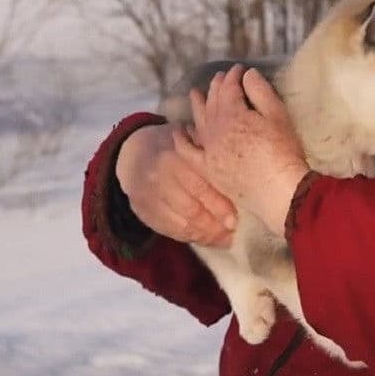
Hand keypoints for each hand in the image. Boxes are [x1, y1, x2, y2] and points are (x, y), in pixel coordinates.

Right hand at [114, 122, 236, 247]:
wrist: (133, 154)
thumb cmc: (174, 145)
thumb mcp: (190, 136)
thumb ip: (209, 150)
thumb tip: (240, 171)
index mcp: (175, 157)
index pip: (201, 186)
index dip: (219, 205)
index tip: (235, 219)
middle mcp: (159, 178)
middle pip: (192, 209)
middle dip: (215, 225)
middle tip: (232, 231)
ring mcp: (149, 198)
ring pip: (181, 224)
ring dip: (206, 235)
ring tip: (224, 239)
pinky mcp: (143, 213)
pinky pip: (170, 231)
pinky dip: (191, 238)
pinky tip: (206, 239)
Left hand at [190, 65, 310, 236]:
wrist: (279, 191)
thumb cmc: (283, 152)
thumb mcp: (278, 116)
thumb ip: (261, 92)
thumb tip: (247, 74)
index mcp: (233, 113)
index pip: (229, 88)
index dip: (233, 75)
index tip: (239, 69)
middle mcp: (215, 128)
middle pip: (212, 101)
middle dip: (216, 86)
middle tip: (221, 77)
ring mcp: (209, 149)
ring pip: (199, 121)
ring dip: (198, 105)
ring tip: (196, 94)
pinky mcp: (208, 168)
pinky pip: (188, 151)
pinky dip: (182, 138)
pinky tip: (180, 130)